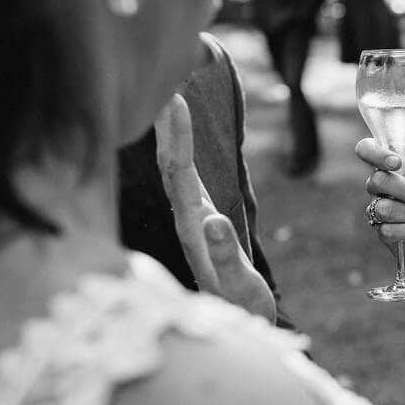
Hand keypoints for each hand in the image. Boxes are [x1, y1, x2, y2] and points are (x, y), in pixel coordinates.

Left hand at [155, 94, 276, 322]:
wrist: (239, 323)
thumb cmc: (240, 305)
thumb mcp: (237, 284)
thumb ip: (223, 253)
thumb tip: (214, 221)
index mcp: (192, 227)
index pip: (179, 173)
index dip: (178, 137)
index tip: (176, 100)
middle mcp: (186, 219)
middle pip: (170, 163)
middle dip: (166, 124)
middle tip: (164, 81)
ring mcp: (191, 219)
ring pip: (175, 169)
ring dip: (171, 134)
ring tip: (169, 99)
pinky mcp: (200, 220)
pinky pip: (186, 177)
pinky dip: (183, 150)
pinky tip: (181, 138)